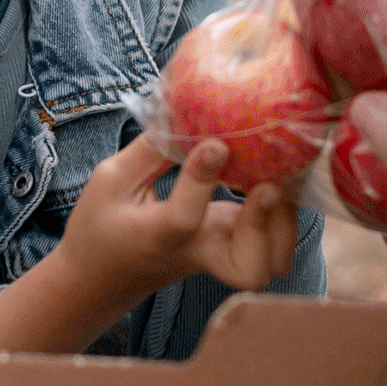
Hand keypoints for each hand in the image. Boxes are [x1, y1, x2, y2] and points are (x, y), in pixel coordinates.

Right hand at [59, 135, 300, 302]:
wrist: (101, 278)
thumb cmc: (101, 226)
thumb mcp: (110, 180)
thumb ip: (149, 149)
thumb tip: (183, 107)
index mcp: (157, 236)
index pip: (183, 218)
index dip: (202, 180)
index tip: (215, 143)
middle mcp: (196, 253)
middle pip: (249, 270)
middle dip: (264, 227)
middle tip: (265, 187)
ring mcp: (219, 257)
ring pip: (270, 264)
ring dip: (283, 223)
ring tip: (275, 179)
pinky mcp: (232, 250)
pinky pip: (273, 247)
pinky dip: (285, 217)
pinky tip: (277, 178)